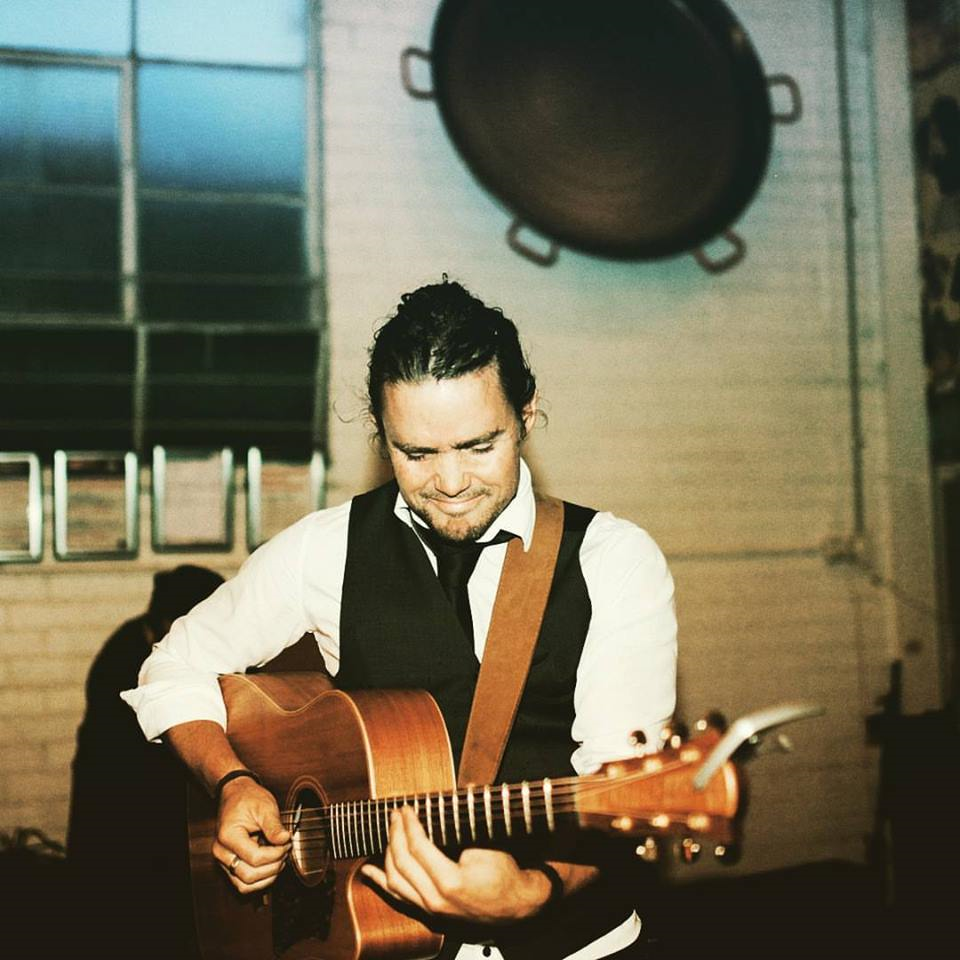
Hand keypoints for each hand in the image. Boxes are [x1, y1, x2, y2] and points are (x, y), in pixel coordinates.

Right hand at [212, 777, 290, 893]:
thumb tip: (285, 839)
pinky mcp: (229, 865)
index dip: (275, 854)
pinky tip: (271, 865)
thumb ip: (274, 826)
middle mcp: (221, 852)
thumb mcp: (265, 807)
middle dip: (273, 866)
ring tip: (279, 859)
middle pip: (249, 876)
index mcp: (228, 836)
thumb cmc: (248, 799)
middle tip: (285, 850)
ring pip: (245, 885)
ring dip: (267, 877)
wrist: (236, 794)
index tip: (287, 842)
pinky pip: (243, 883)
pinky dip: (260, 879)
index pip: (255, 858)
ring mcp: (223, 861)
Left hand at [360, 806, 551, 922]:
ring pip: (395, 883)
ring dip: (387, 854)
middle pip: (402, 863)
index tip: (405, 808)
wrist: (519, 907)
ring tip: (388, 832)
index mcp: (449, 882)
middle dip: (395, 835)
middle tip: (395, 815)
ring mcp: (431, 912)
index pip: (418, 847)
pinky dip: (381, 883)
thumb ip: (465, 820)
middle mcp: (435, 901)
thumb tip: (456, 791)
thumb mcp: (487, 843)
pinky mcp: (430, 915)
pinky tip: (368, 871)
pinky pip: (398, 898)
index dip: (409, 824)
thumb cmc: (506, 874)